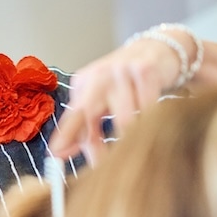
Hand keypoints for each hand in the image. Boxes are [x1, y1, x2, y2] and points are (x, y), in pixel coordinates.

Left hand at [48, 37, 181, 164]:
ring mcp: (120, 71)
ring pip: (124, 118)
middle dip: (94, 143)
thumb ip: (90, 130)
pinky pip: (147, 108)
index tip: (58, 155)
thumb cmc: (127, 84)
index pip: (71, 114)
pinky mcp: (144, 70)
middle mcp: (98, 76)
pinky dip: (150, 120)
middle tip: (104, 165)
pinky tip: (154, 119)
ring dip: (131, 136)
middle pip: (89, 113)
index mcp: (83, 84)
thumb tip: (79, 158)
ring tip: (139, 140)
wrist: (158, 51)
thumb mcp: (104, 104)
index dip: (65, 136)